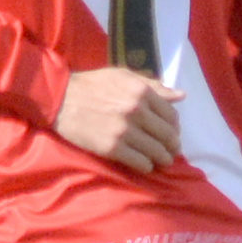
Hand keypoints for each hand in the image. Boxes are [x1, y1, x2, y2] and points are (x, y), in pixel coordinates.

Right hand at [56, 67, 183, 172]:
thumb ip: (153, 85)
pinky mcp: (112, 148)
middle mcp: (137, 111)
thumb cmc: (92, 85)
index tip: (172, 133)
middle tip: (170, 151)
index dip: (175, 127)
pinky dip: (146, 166)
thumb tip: (181, 95)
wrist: (60, 98)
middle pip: (168, 135)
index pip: (171, 115)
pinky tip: (145, 165)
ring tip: (161, 161)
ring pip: (157, 152)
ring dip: (163, 159)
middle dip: (172, 146)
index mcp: (142, 92)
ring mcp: (125, 131)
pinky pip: (140, 162)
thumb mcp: (123, 76)